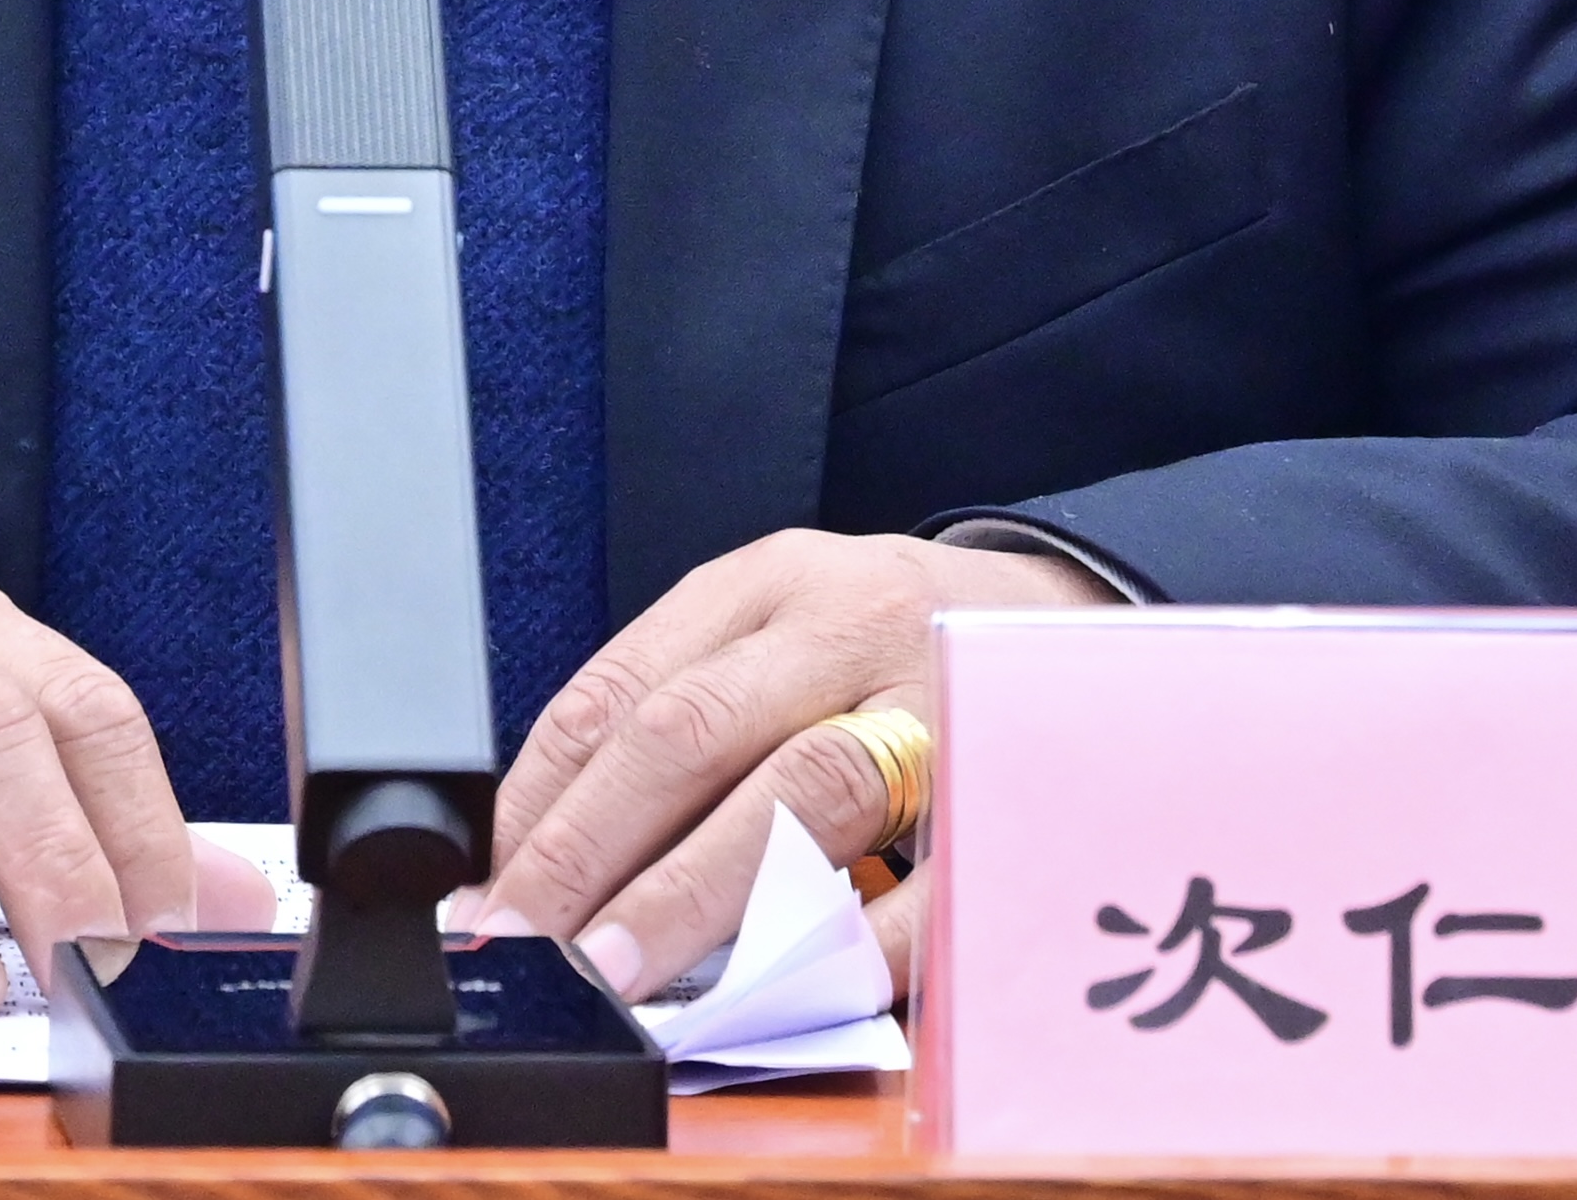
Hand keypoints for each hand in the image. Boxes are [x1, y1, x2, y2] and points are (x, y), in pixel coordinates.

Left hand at [480, 528, 1121, 1004]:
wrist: (1080, 624)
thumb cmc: (902, 650)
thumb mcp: (788, 633)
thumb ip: (686, 717)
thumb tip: (551, 857)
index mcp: (771, 584)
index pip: (626, 683)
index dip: (546, 796)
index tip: (495, 893)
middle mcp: (847, 625)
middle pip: (694, 730)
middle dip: (596, 851)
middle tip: (538, 947)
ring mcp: (934, 700)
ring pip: (801, 794)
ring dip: (699, 897)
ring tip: (627, 978)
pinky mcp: (1009, 786)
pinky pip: (926, 879)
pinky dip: (851, 947)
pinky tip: (784, 993)